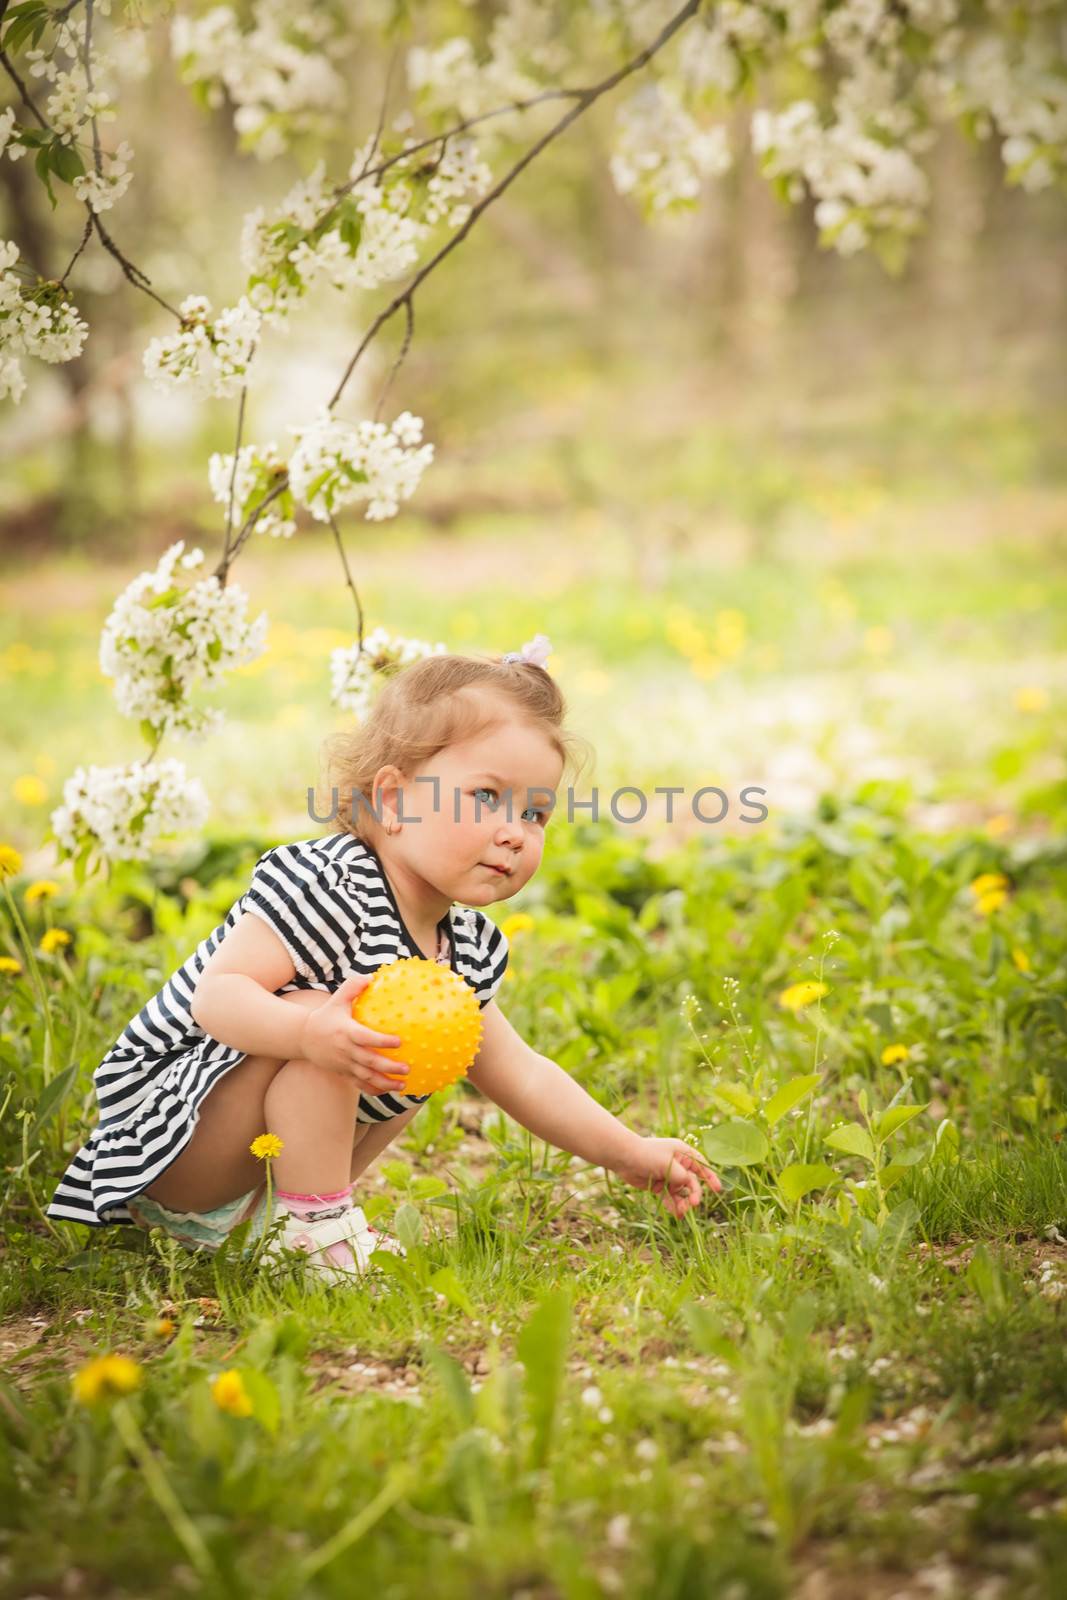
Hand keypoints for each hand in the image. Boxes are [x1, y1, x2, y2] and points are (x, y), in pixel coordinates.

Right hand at [297, 974, 409, 1093]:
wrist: (303, 1037)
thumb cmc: (326, 1015)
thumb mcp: (336, 999)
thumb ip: (353, 986)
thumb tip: (372, 976)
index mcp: (345, 1032)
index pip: (365, 1038)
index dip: (381, 1041)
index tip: (399, 1041)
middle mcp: (345, 1050)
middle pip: (369, 1061)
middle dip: (388, 1066)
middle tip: (407, 1067)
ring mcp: (344, 1064)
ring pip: (366, 1077)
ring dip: (385, 1083)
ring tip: (403, 1084)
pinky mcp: (343, 1073)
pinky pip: (360, 1084)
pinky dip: (374, 1090)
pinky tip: (390, 1090)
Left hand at [613, 1136, 721, 1217]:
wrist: (624, 1157)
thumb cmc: (647, 1155)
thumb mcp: (669, 1164)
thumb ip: (682, 1176)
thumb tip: (690, 1187)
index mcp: (683, 1154)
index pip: (701, 1166)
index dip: (710, 1177)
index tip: (717, 1190)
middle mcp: (677, 1165)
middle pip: (691, 1182)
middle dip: (693, 1193)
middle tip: (693, 1204)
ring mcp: (668, 1175)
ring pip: (680, 1192)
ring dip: (683, 1202)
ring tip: (682, 1212)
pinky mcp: (659, 1185)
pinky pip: (669, 1197)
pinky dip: (672, 1205)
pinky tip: (676, 1214)